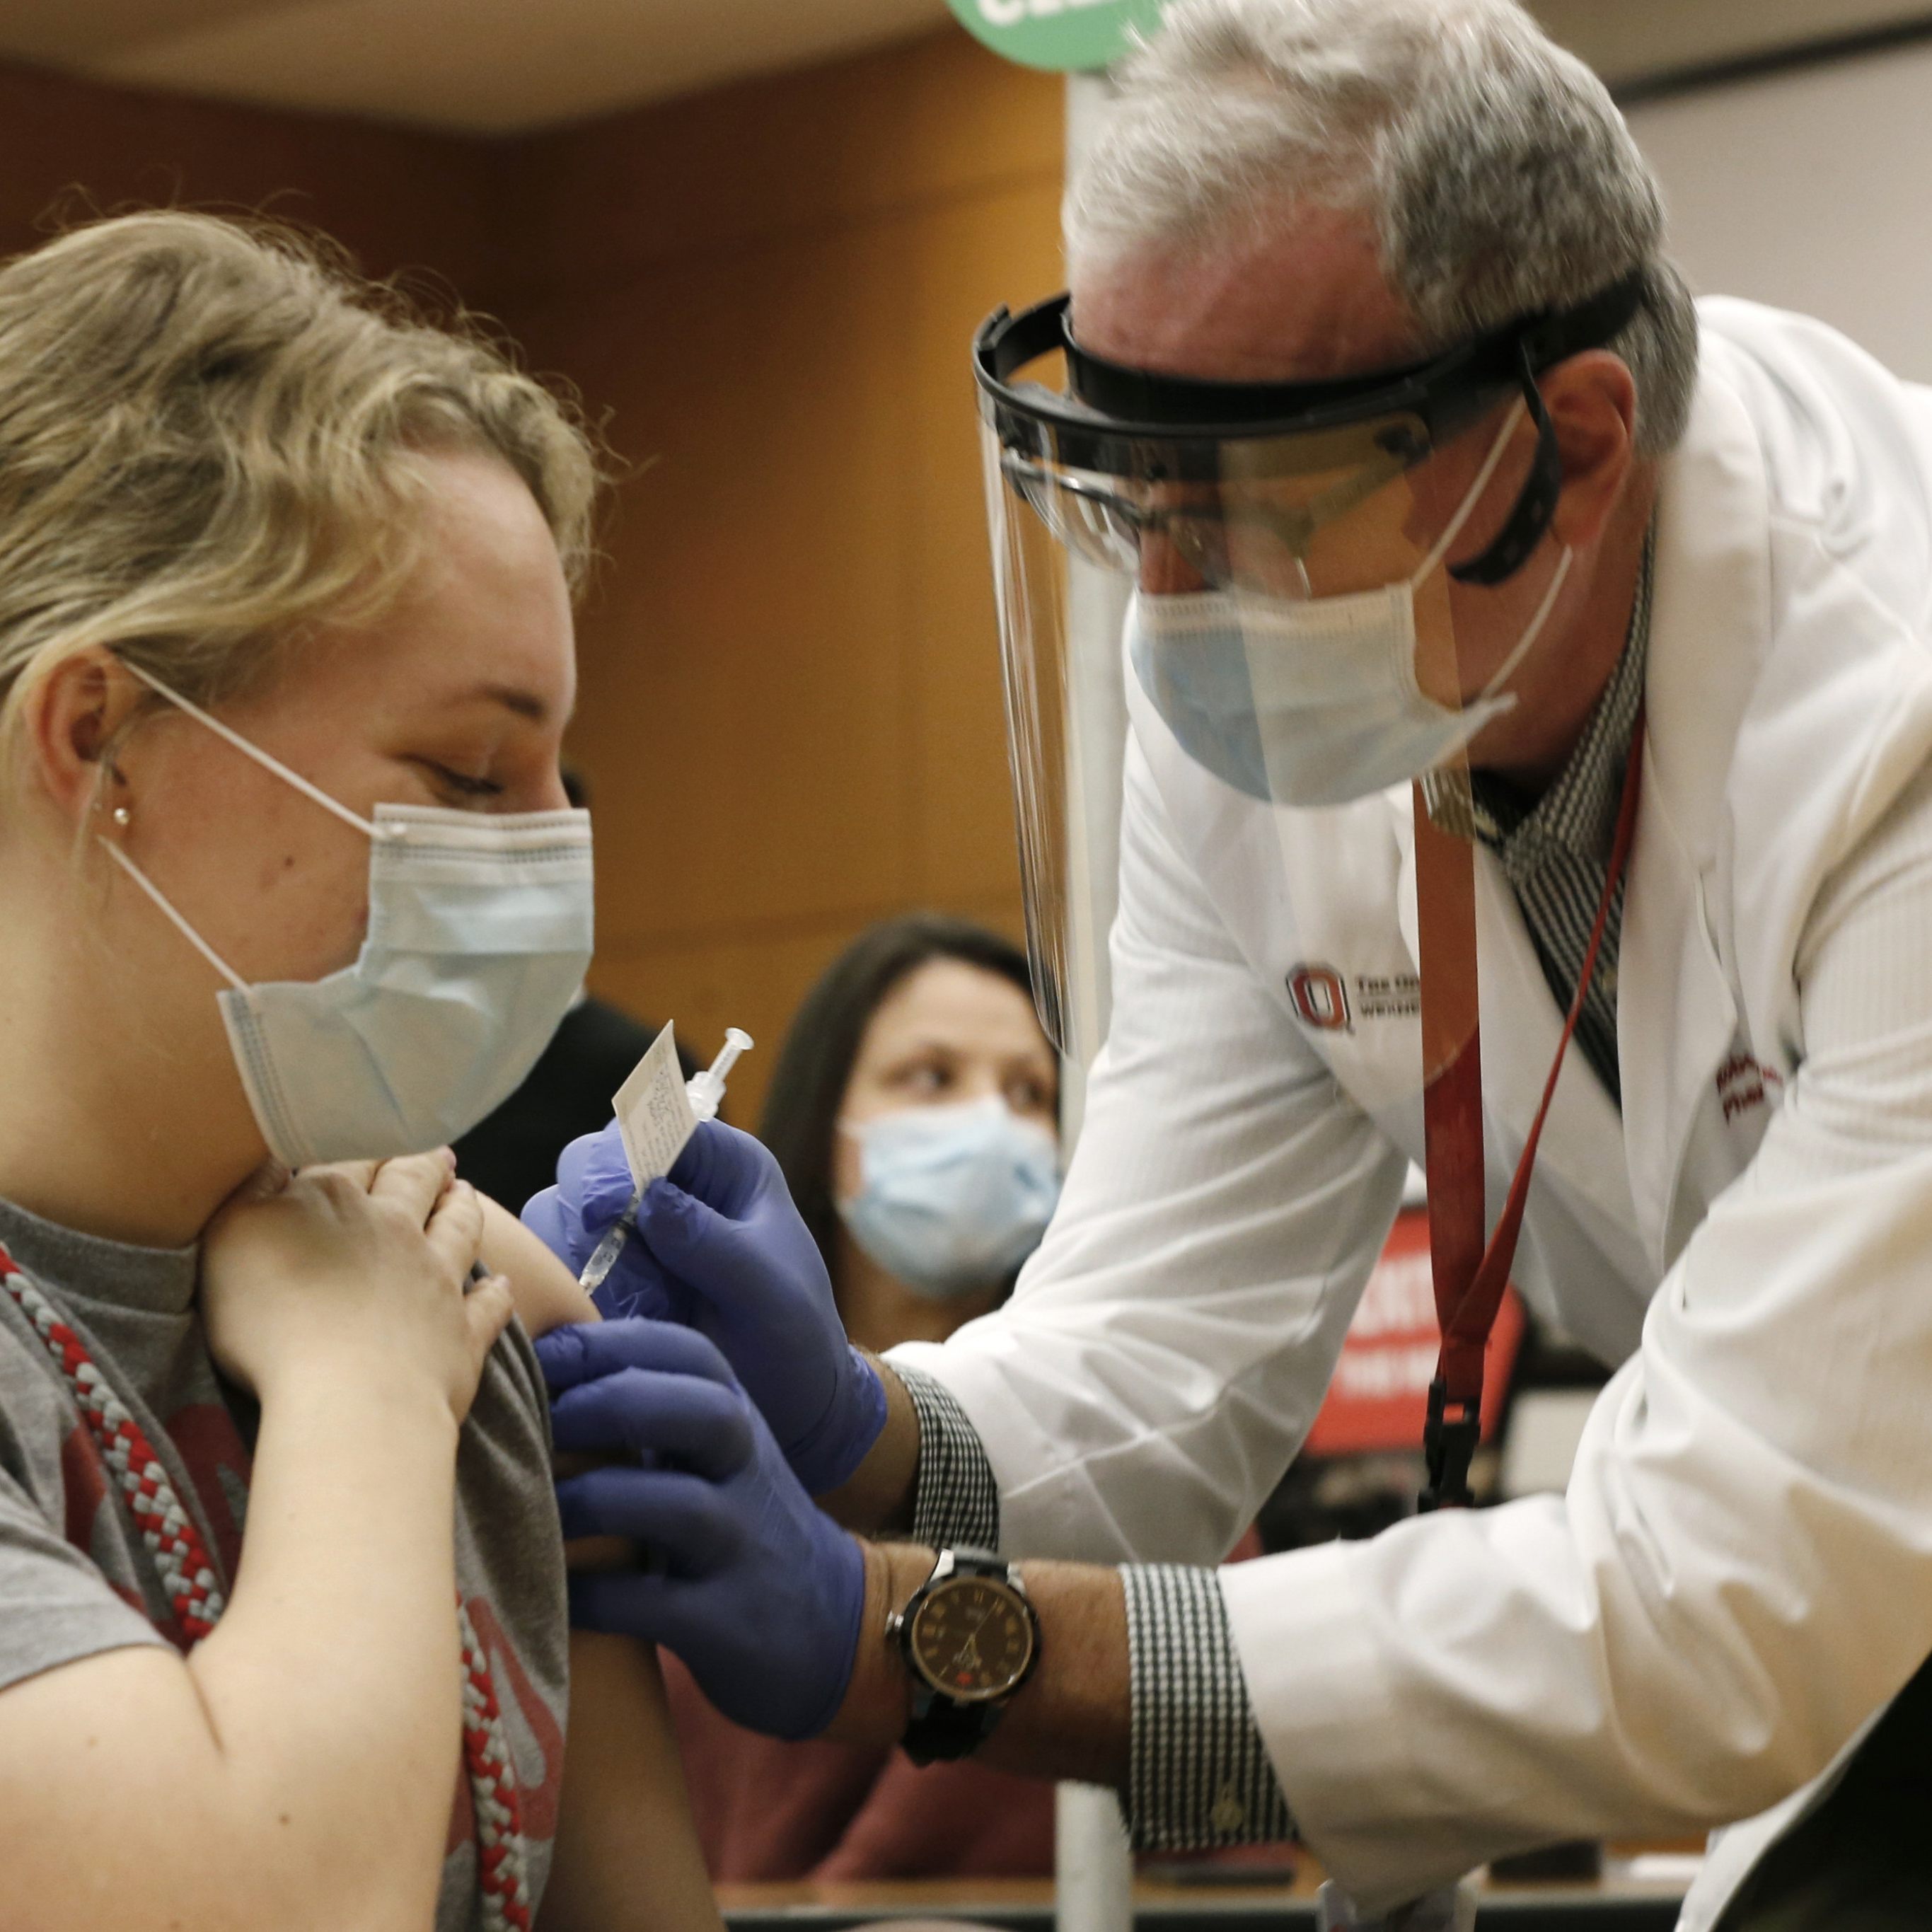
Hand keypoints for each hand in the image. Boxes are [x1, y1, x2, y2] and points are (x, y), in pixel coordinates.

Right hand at [202, 1152, 510, 1423]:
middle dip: (422, 1166)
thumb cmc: (273, 1322)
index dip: (356, 1155)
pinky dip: (495, 1293)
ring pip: (458, 1229)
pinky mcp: (462, 1333)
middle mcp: (396, 1230)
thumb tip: (271, 1154)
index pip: (348, 1166)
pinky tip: (500, 1285)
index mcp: (336, 1203)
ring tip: (465, 1194)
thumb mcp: (232, 1239)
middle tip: (438, 1156)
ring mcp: (436, 1279)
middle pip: (413, 1184)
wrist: (350, 1397)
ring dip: (463, 1209)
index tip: (368, 1145)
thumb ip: (251, 1190)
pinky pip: (487, 1306)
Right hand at [523, 1121, 886, 1494]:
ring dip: (569, 1249)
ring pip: (560, 1207)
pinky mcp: (599, 1273)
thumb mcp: (768, 1293)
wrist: (788, 1405)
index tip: (609, 1207)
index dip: (624, 1156)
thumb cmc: (793, 1339)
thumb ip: (712, 1242)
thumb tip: (652, 1196)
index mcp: (724, 1168)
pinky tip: (591, 1317)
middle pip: (592, 1159)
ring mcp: (628, 1230)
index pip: (656, 1124)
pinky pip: (549, 1259)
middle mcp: (669, 1186)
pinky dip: (556, 1284)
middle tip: (602, 1258)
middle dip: (587, 1204)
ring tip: (610, 1299)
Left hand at [535, 1318, 865, 1739]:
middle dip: (609, 1402)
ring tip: (532, 1510)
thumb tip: (540, 1367)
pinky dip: (593, 1597)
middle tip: (538, 1423)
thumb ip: (653, 1409)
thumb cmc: (740, 1524)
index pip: (688, 1353)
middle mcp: (748, 1470)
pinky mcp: (727, 1622)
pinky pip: (655, 1603)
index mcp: (737, 1419)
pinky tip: (550, 1594)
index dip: (610, 1344)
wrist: (831, 1622)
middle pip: (698, 1410)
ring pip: (679, 1504)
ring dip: (594, 1500)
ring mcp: (743, 1546)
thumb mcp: (715, 1453)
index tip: (539, 1354)